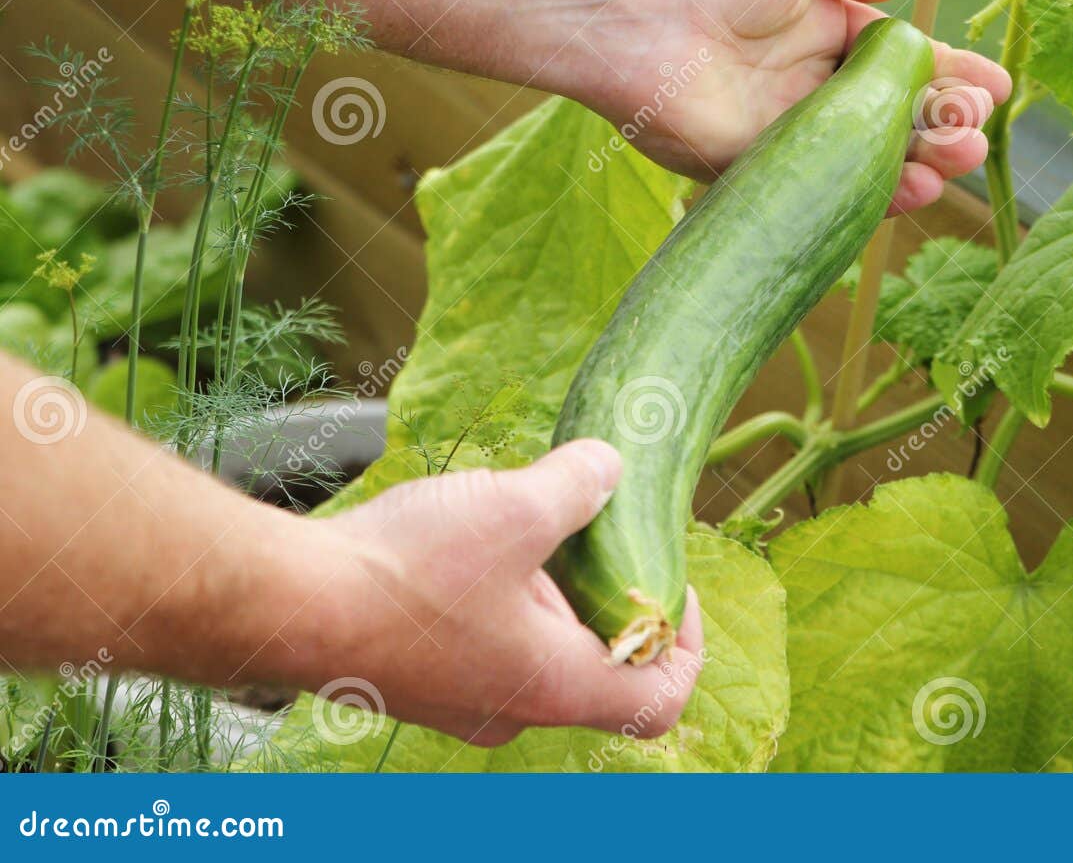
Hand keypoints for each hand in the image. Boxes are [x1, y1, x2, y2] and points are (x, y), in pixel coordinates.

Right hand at [318, 441, 702, 746]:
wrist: (286, 602)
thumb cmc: (406, 573)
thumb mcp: (516, 507)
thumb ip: (579, 486)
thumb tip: (611, 466)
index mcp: (556, 686)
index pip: (662, 698)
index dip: (685, 642)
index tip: (671, 582)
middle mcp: (514, 707)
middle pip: (599, 664)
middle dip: (606, 592)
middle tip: (596, 527)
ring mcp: (462, 698)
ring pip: (537, 646)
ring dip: (546, 586)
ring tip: (526, 517)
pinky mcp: (420, 676)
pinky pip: (485, 638)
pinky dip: (498, 591)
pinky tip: (470, 533)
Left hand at [591, 0, 1010, 214]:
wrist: (636, 13)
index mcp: (821, 29)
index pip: (901, 61)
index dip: (949, 73)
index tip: (995, 85)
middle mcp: (809, 85)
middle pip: (896, 115)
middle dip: (948, 120)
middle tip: (978, 122)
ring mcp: (788, 133)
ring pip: (872, 158)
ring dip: (926, 158)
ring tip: (963, 151)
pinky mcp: (761, 173)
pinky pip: (828, 193)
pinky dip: (878, 196)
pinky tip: (919, 185)